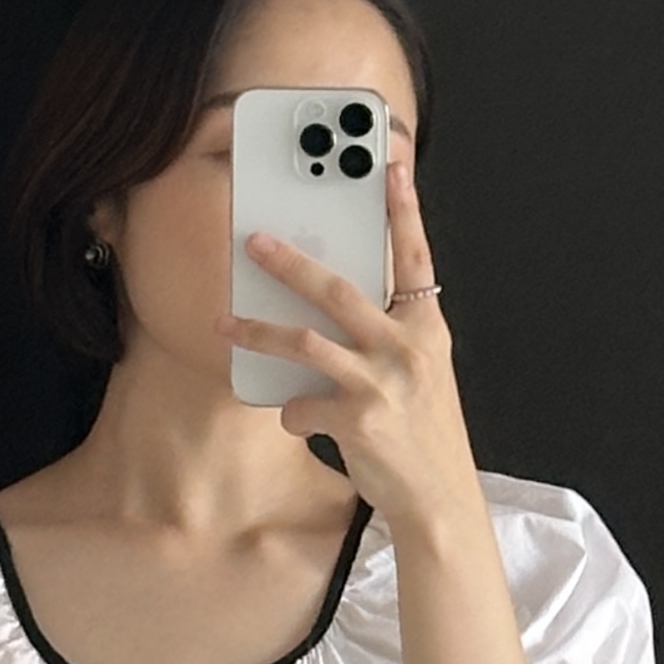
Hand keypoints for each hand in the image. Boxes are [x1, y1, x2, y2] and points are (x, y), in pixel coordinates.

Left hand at [217, 161, 481, 538]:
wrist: (438, 499)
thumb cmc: (423, 435)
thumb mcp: (421, 374)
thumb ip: (387, 337)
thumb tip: (328, 313)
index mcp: (427, 327)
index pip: (415, 256)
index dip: (403, 210)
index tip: (390, 164)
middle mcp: (409, 347)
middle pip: (339, 290)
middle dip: (290, 263)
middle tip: (253, 242)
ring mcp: (384, 382)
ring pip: (307, 342)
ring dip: (258, 332)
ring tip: (224, 323)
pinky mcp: (361, 420)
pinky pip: (301, 405)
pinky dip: (290, 413)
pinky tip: (296, 420)